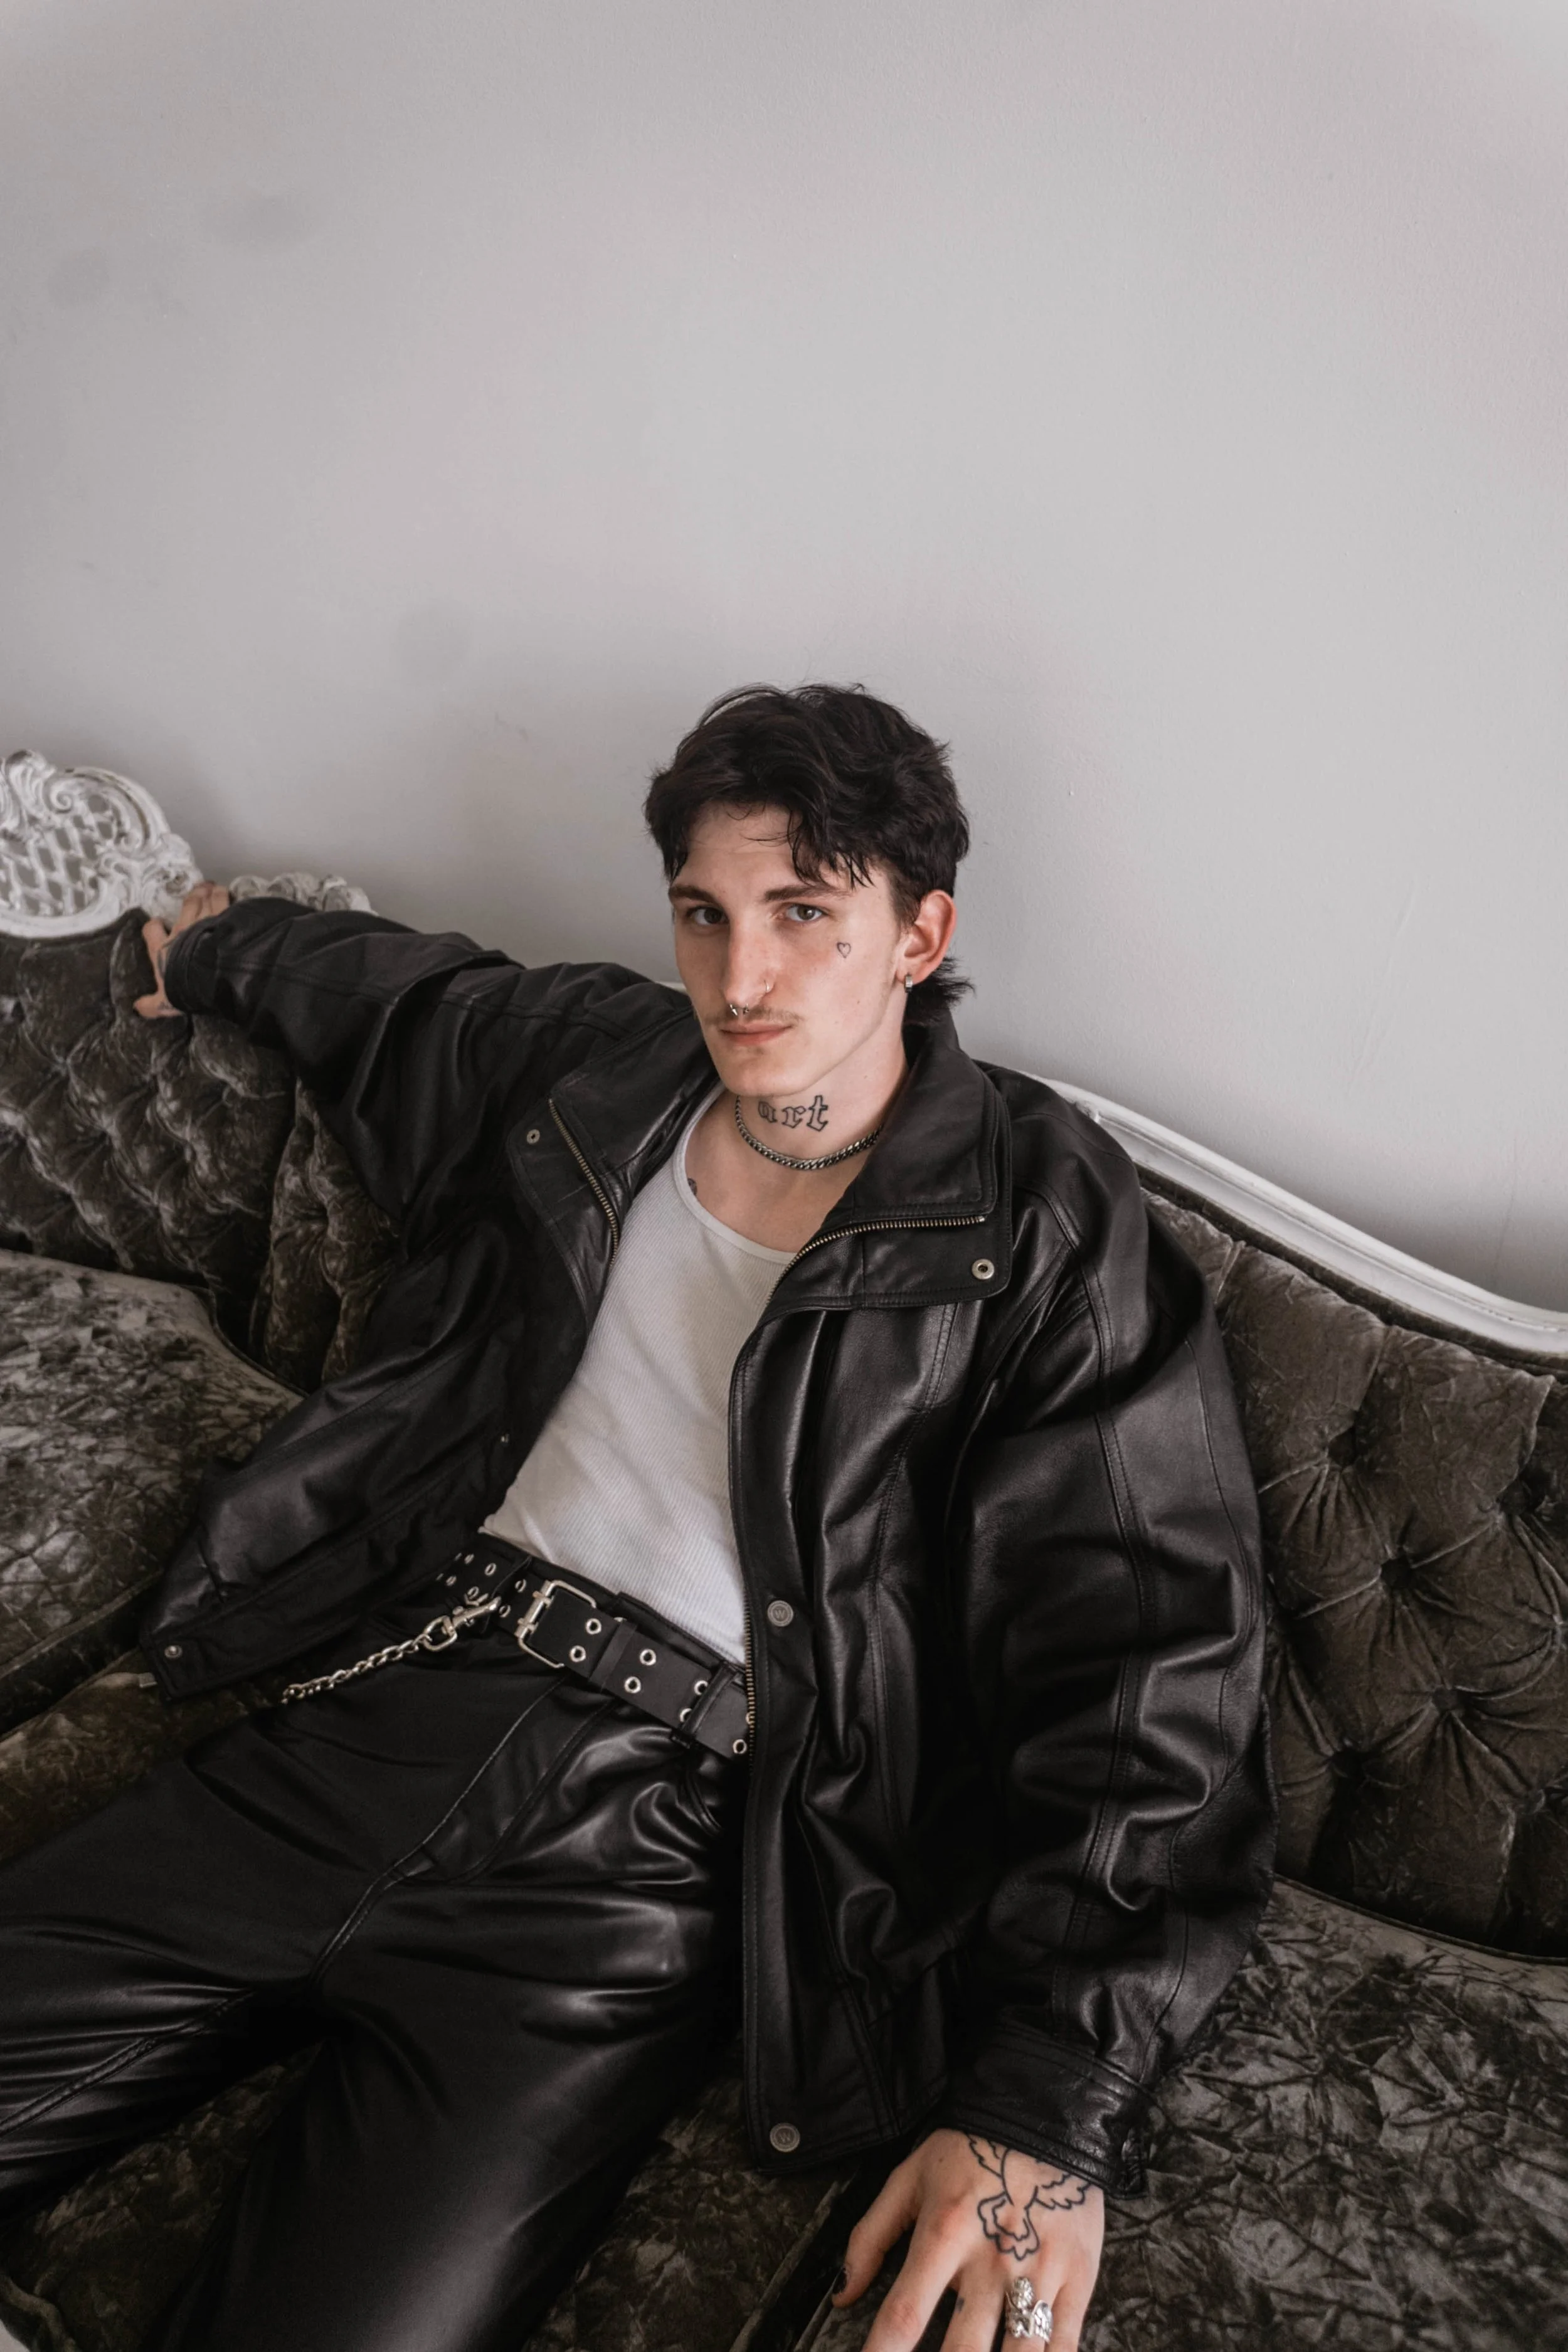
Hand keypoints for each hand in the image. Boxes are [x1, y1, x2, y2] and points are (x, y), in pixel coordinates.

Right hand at [134, 882, 230, 1017]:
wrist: (210, 975)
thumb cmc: (186, 987)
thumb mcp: (166, 1002)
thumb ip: (151, 1005)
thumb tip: (137, 1008)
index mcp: (164, 948)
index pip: (152, 931)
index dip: (153, 927)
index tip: (157, 925)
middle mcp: (183, 930)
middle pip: (185, 907)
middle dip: (190, 897)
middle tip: (196, 891)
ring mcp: (205, 922)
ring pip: (206, 900)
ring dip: (209, 892)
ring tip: (212, 887)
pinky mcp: (225, 919)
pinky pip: (226, 903)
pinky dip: (227, 896)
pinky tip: (231, 894)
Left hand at [835, 2128, 1103, 2351]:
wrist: (1045, 2112)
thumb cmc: (970, 2149)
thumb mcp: (910, 2179)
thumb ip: (870, 2237)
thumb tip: (841, 2295)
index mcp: (944, 2234)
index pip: (903, 2316)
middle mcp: (991, 2261)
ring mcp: (1039, 2274)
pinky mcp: (1078, 2281)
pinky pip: (1064, 2348)